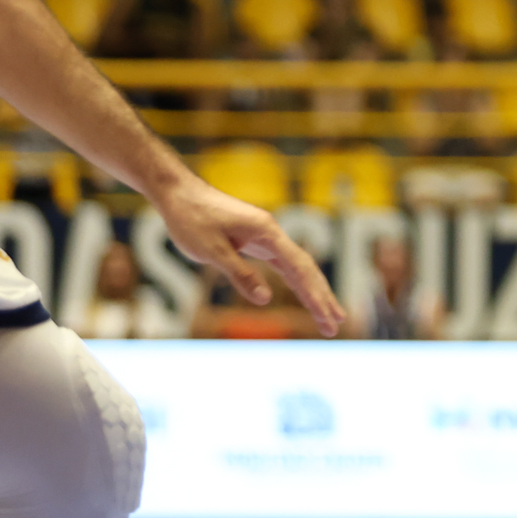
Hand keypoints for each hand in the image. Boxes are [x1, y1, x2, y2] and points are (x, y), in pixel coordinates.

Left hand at [154, 178, 344, 335]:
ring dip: (312, 290)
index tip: (328, 316)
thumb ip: (240, 275)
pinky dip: (295, 280)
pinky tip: (303, 292)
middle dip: (322, 297)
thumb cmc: (192, 219)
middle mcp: (272, 233)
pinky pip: (282, 264)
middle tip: (337, 323)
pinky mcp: (255, 240)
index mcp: (267, 232)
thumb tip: (265, 300)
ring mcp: (266, 237)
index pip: (299, 268)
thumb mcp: (212, 251)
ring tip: (327, 313)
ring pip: (296, 267)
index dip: (314, 294)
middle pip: (305, 268)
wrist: (179, 193)